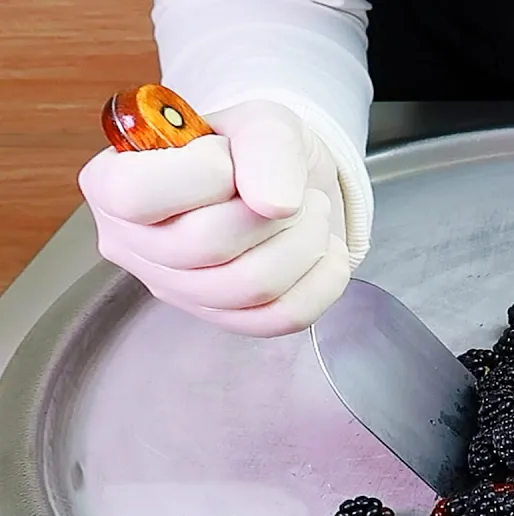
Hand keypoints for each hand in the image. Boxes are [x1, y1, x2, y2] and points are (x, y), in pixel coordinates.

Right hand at [78, 100, 350, 336]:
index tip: (233, 156)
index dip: (202, 175)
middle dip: (273, 210)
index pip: (135, 195)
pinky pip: (283, 316)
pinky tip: (326, 250)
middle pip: (205, 245)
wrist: (289, 187)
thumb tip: (275, 204)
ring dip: (305, 241)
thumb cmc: (254, 151)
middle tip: (297, 189)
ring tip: (312, 211)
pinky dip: (322, 279)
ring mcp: (176, 290)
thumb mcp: (261, 121)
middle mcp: (132, 245)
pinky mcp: (224, 319)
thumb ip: (265, 145)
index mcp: (111, 184)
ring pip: (250, 286)